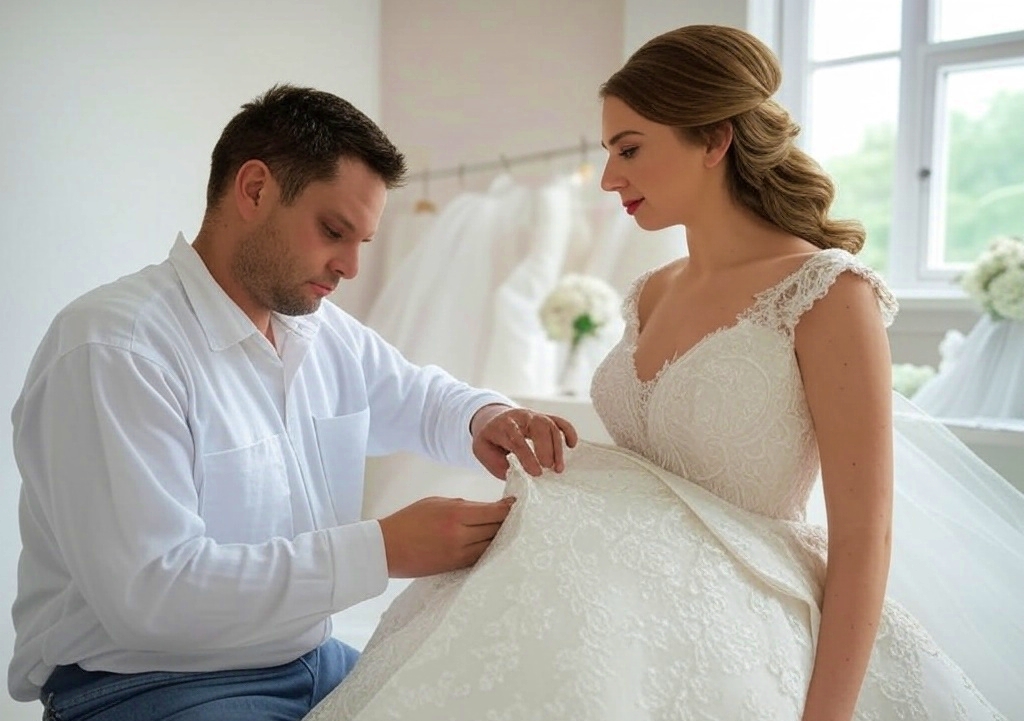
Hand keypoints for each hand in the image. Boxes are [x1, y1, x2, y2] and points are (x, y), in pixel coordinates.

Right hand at [378, 496, 515, 577]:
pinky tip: (495, 545)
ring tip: (510, 532)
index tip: (517, 504)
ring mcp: (459, 554)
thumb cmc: (409, 519)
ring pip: (492, 546)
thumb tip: (487, 509)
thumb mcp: (436, 503)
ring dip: (502, 539)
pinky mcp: (456, 567)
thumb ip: (463, 505)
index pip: (493, 512)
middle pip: (496, 530)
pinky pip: (481, 558)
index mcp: (456, 514)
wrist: (387, 548)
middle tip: (519, 517)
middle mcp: (461, 535)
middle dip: (509, 523)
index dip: (508, 508)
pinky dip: (489, 550)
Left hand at [470, 405, 578, 478]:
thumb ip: (499, 464)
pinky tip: (572, 445)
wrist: (491, 420)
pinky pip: (559, 420)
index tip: (536, 473)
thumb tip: (519, 476)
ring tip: (558, 468)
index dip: (527, 456)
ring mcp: (533, 416)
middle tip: (548, 468)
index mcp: (501, 425)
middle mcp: (520, 417)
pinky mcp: (543, 418)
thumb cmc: (489, 440)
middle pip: (538, 427)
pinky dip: (568, 431)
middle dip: (545, 448)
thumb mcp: (483, 452)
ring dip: (557, 447)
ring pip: (550, 424)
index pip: (517, 439)